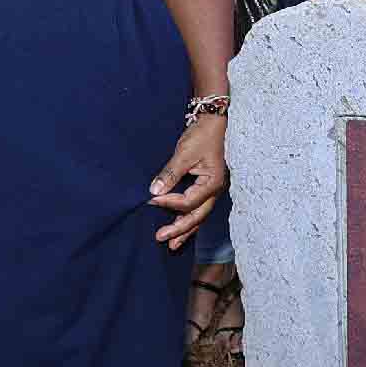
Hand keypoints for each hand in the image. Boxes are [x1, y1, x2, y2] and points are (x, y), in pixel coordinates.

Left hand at [147, 113, 227, 249]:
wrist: (215, 121)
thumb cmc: (203, 135)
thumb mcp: (184, 153)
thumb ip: (170, 174)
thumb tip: (154, 192)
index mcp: (212, 183)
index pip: (188, 202)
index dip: (169, 203)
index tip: (151, 200)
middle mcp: (215, 191)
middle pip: (197, 217)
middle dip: (179, 230)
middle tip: (161, 238)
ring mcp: (212, 190)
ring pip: (199, 216)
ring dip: (185, 230)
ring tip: (172, 245)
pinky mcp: (206, 187)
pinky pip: (197, 208)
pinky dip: (188, 218)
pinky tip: (180, 226)